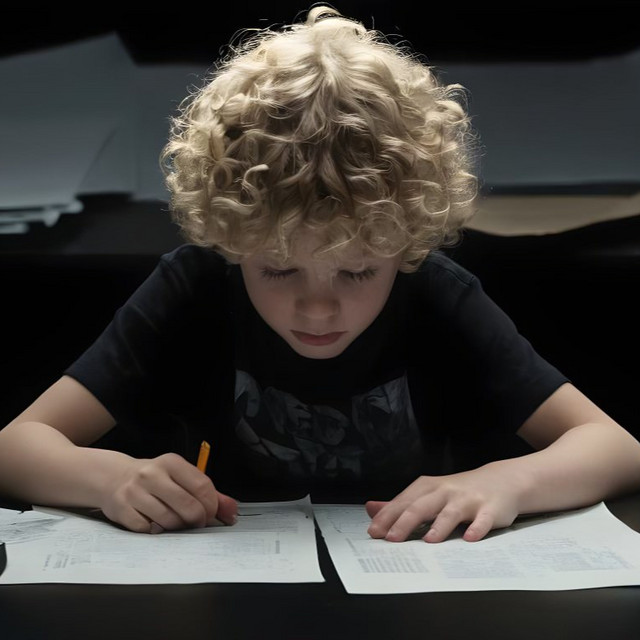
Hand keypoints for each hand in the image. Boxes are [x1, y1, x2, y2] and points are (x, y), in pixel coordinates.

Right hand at [99, 452, 236, 532]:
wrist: (114, 478)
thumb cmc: (155, 480)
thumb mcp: (181, 478)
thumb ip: (209, 493)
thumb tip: (232, 511)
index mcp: (171, 462)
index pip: (202, 487)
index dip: (212, 506)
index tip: (212, 514)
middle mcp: (152, 474)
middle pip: (188, 507)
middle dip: (198, 520)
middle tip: (196, 523)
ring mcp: (135, 492)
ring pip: (170, 521)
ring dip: (178, 528)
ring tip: (176, 522)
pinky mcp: (122, 510)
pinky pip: (149, 530)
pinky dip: (156, 531)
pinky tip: (155, 523)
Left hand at [366, 462, 525, 542]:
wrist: (500, 481)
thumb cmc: (458, 492)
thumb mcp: (428, 494)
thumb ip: (400, 504)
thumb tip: (370, 509)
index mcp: (428, 488)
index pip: (403, 502)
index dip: (387, 517)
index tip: (373, 532)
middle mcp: (445, 492)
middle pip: (422, 506)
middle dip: (405, 522)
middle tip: (390, 539)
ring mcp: (468, 500)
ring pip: (451, 512)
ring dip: (440, 526)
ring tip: (428, 541)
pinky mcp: (490, 510)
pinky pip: (483, 520)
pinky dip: (477, 528)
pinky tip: (470, 538)